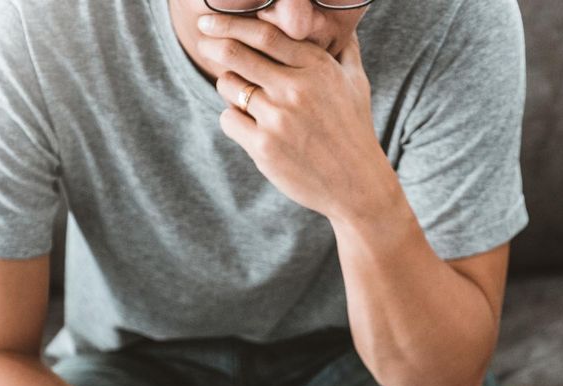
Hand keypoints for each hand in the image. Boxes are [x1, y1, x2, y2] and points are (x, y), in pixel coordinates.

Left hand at [196, 16, 391, 221]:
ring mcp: (278, 119)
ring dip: (229, 87)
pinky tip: (251, 127)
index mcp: (317, 68)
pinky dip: (234, 120)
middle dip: (213, 45)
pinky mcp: (264, 147)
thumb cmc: (355, 132)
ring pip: (228, 86)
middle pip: (235, 54)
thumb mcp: (357, 84)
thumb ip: (345, 49)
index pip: (263, 34)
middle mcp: (296, 89)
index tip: (210, 24)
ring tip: (246, 98)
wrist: (358, 186)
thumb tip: (343, 22)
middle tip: (205, 43)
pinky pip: (229, 119)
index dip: (231, 25)